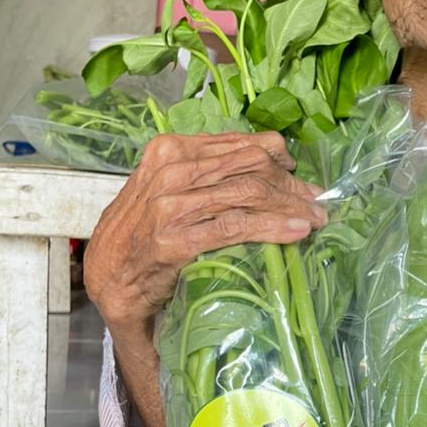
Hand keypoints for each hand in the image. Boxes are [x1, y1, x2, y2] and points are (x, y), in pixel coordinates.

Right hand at [85, 130, 325, 335]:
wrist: (109, 281)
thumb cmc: (144, 237)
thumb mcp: (170, 192)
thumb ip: (208, 175)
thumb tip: (268, 168)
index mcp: (171, 150)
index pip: (242, 145)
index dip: (280, 160)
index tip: (300, 178)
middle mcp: (170, 172)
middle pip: (251, 166)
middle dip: (291, 186)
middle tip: (317, 204)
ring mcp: (171, 206)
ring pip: (248, 193)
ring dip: (290, 206)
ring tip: (316, 219)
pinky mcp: (176, 239)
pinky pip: (236, 226)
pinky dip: (272, 227)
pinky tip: (295, 232)